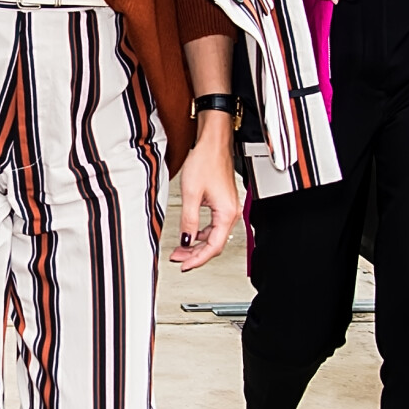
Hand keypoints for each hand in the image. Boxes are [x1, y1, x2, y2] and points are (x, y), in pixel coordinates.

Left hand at [170, 114, 240, 271]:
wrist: (213, 143)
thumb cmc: (206, 161)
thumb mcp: (192, 194)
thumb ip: (189, 220)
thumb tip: (186, 240)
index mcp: (226, 213)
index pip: (213, 246)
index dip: (198, 259)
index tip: (184, 265)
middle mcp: (230, 213)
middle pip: (214, 244)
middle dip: (195, 254)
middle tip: (178, 259)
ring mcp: (228, 208)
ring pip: (213, 236)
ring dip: (197, 244)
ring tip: (181, 249)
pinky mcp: (223, 203)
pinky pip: (213, 225)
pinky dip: (200, 233)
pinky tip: (190, 233)